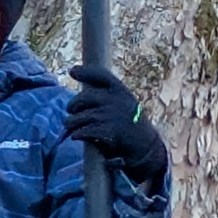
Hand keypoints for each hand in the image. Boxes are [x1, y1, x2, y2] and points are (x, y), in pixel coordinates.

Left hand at [66, 65, 168, 186]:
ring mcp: (111, 115)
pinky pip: (83, 131)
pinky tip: (77, 136)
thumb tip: (82, 95)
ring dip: (71, 123)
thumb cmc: (132, 125)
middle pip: (84, 97)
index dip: (85, 72)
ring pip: (79, 117)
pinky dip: (77, 134)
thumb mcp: (125, 105)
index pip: (101, 76)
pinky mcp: (107, 132)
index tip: (72, 71)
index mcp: (121, 91)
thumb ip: (108, 98)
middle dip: (73, 104)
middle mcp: (116, 100)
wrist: (147, 146)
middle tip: (70, 110)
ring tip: (71, 126)